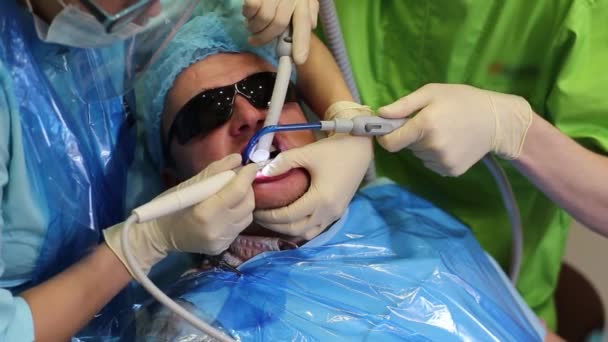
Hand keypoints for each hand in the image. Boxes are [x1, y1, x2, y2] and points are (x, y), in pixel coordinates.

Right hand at [104, 154, 256, 274]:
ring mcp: (221, 241)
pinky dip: (238, 214)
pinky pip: (240, 226)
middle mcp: (217, 230)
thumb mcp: (187, 185)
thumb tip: (238, 159)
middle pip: (247, 204)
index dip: (247, 176)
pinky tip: (228, 210)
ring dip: (245, 201)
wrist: (159, 236)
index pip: (236, 191)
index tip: (251, 165)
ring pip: (247, 216)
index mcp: (205, 213)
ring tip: (233, 194)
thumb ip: (214, 171)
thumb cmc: (169, 207)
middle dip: (247, 188)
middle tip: (240, 179)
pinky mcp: (223, 247)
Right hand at [243, 0, 318, 64]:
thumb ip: (307, 8)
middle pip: (278, 25)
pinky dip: (247, 13)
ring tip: (250, 23)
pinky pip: (251, 8)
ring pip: (263, 18)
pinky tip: (247, 11)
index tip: (299, 60)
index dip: (302, 43)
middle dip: (265, 38)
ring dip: (253, 26)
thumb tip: (311, 24)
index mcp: (302, 0)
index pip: (303, 24)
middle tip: (254, 40)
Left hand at [254, 101, 372, 238]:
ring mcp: (334, 215)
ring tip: (273, 218)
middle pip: (295, 229)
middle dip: (274, 225)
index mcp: (320, 199)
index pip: (288, 216)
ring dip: (288, 229)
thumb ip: (283, 162)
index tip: (255, 208)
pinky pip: (316, 229)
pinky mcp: (338, 213)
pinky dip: (301, 228)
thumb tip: (261, 173)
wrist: (360, 150)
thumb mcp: (306, 152)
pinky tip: (291, 219)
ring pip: (306, 233)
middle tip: (258, 215)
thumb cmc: (334, 150)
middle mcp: (328, 212)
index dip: (269, 215)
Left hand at [377, 83, 532, 175]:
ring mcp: (443, 162)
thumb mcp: (432, 93)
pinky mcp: (452, 171)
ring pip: (420, 156)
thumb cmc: (463, 100)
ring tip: (445, 131)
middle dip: (412, 136)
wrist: (498, 121)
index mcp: (424, 126)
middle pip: (407, 147)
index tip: (390, 130)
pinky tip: (452, 143)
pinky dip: (436, 156)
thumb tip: (380, 114)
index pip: (390, 143)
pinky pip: (433, 164)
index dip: (387, 136)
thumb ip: (403, 105)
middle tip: (432, 122)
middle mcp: (432, 147)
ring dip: (425, 146)